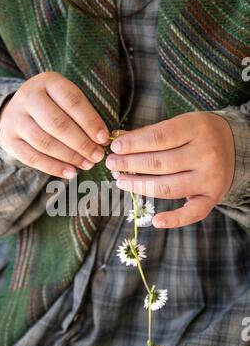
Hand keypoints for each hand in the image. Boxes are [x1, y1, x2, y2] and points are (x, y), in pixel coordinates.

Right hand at [0, 72, 108, 178]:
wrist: (18, 111)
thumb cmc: (54, 107)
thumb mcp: (67, 101)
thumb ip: (84, 117)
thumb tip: (102, 141)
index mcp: (48, 82)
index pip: (72, 101)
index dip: (90, 121)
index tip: (103, 138)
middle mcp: (28, 97)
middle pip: (57, 123)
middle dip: (81, 143)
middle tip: (96, 156)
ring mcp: (15, 118)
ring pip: (44, 142)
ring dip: (69, 157)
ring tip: (86, 164)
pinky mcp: (9, 139)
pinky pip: (32, 158)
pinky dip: (53, 167)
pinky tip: (70, 173)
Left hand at [106, 112, 234, 228]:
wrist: (235, 146)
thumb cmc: (198, 134)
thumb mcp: (180, 124)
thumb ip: (150, 133)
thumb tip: (117, 138)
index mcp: (197, 129)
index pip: (158, 138)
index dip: (133, 144)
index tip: (115, 147)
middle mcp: (205, 154)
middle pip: (159, 163)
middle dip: (130, 164)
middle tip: (111, 164)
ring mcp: (210, 178)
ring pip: (167, 187)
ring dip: (139, 186)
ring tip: (120, 181)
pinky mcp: (212, 198)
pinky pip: (192, 213)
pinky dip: (174, 220)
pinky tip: (155, 221)